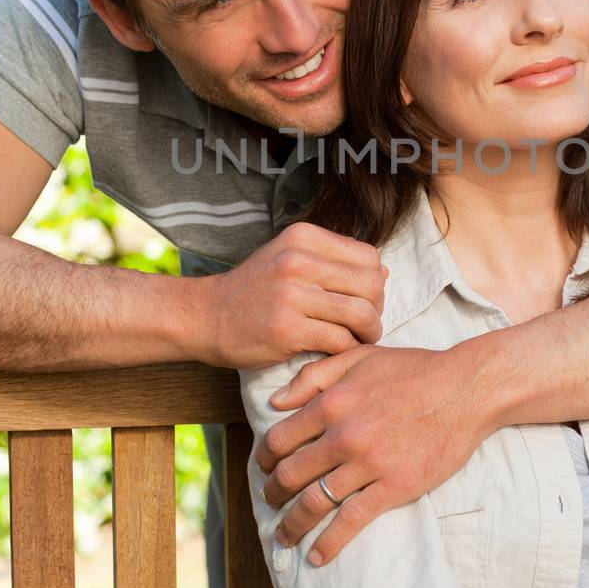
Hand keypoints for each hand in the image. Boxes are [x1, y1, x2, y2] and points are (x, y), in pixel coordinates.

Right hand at [195, 222, 386, 367]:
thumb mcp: (289, 257)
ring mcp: (292, 295)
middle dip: (377, 309)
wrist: (205, 316)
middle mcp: (298, 260)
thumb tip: (383, 273)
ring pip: (360, 314)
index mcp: (303, 238)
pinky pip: (340, 340)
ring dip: (368, 332)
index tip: (364, 299)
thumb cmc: (254, 289)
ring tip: (359, 338)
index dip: (375, 282)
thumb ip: (332, 260)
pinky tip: (337, 350)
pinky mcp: (287, 329)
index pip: (368, 257)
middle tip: (366, 324)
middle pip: (370, 285)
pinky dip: (347, 349)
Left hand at [253, 340, 491, 563]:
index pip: (280, 438)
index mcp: (331, 403)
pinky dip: (330, 542)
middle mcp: (344, 435)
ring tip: (284, 535)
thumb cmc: (414, 370)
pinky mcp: (394, 487)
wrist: (465, 389)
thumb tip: (276, 401)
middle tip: (270, 502)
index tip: (262, 468)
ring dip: (293, 523)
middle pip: (290, 474)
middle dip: (273, 494)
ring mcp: (368, 464)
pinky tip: (318, 556)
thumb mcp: (359, 357)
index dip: (264, 457)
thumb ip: (313, 376)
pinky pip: (352, 520)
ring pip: (315, 502)